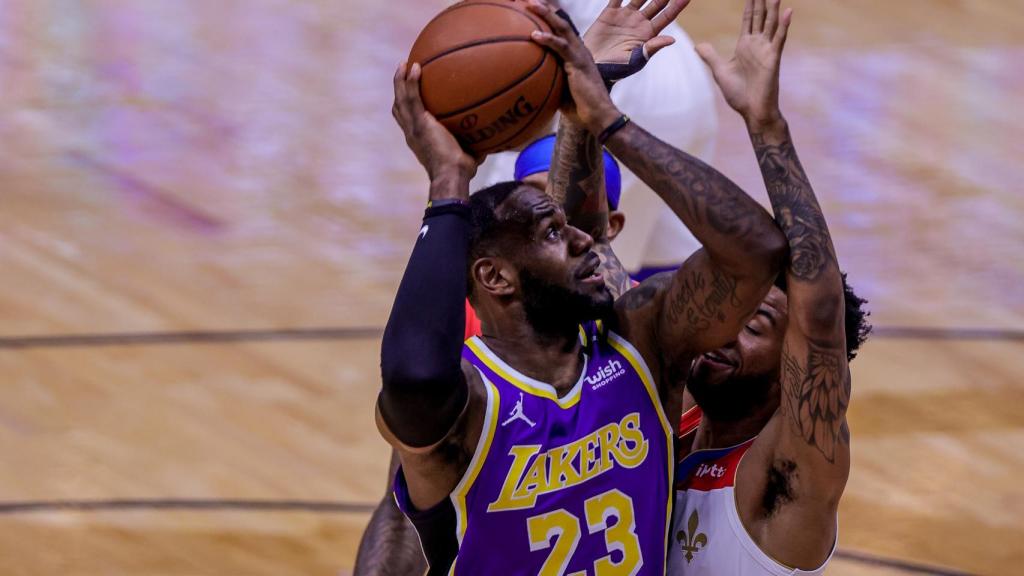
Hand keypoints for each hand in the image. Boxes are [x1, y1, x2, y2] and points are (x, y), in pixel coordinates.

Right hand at [392, 62, 477, 187]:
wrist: (451, 176)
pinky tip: (416, 67)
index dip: (407, 106)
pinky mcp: (419, 124)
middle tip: (404, 71)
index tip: (411, 93)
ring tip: (405, 63)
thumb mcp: (469, 154)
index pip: (408, 120)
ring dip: (400, 80)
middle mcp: (412, 132)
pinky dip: (411, 82)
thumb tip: (494, 139)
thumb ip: (476, 144)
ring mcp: (413, 128)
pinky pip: (412, 98)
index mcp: (419, 139)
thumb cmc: (462, 172)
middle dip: (399, 89)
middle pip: (399, 107)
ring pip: (400, 99)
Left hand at [528, 1, 621, 134]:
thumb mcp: (558, 92)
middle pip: (559, 22)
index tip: (528, 9)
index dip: (546, 17)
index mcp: (574, 54)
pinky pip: (561, 48)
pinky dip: (547, 40)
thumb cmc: (579, 109)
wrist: (597, 116)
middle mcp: (578, 49)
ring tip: (529, 3)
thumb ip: (546, 82)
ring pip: (561, 27)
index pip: (559, 30)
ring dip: (545, 14)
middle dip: (544, 8)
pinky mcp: (578, 64)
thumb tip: (526, 84)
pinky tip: (533, 35)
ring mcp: (579, 55)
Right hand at [585, 0, 690, 82]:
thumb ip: (651, 48)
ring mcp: (625, 16)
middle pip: (657, 2)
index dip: (677, 6)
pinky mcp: (610, 13)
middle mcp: (639, 22)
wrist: (593, 67)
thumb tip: (672, 39)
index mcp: (648, 34)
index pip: (667, 16)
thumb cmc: (616, 69)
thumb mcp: (635, 61)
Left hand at [696, 0, 791, 129]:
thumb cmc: (738, 94)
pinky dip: (784, 25)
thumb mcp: (719, 71)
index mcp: (744, 45)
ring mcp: (766, 50)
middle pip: (761, 16)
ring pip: (771, 23)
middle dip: (761, 1)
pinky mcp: (773, 58)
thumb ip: (710, 56)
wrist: (751, 111)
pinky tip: (788, 11)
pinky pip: (779, 39)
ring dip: (774, 7)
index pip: (749, 19)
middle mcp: (757, 44)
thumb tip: (698, 45)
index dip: (750, 4)